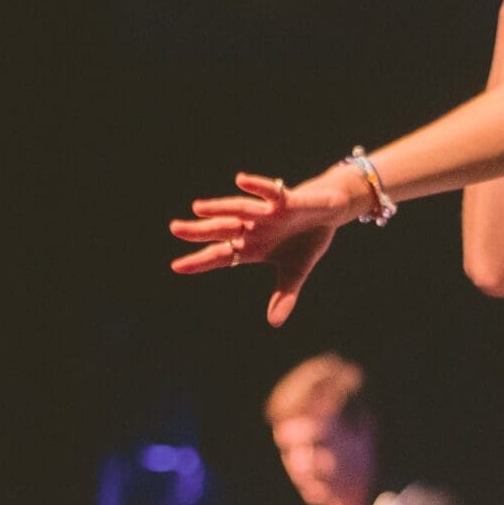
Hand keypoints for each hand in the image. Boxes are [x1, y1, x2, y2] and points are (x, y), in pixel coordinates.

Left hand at [169, 171, 361, 325]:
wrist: (329, 212)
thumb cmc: (306, 240)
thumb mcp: (296, 272)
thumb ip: (284, 296)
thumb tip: (274, 323)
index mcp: (252, 247)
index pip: (221, 255)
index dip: (200, 261)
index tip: (177, 266)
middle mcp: (253, 228)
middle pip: (222, 230)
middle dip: (199, 230)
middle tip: (175, 228)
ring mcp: (267, 214)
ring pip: (239, 210)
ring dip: (220, 208)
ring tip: (198, 208)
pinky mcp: (285, 201)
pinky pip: (269, 192)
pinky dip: (256, 187)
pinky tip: (240, 181)